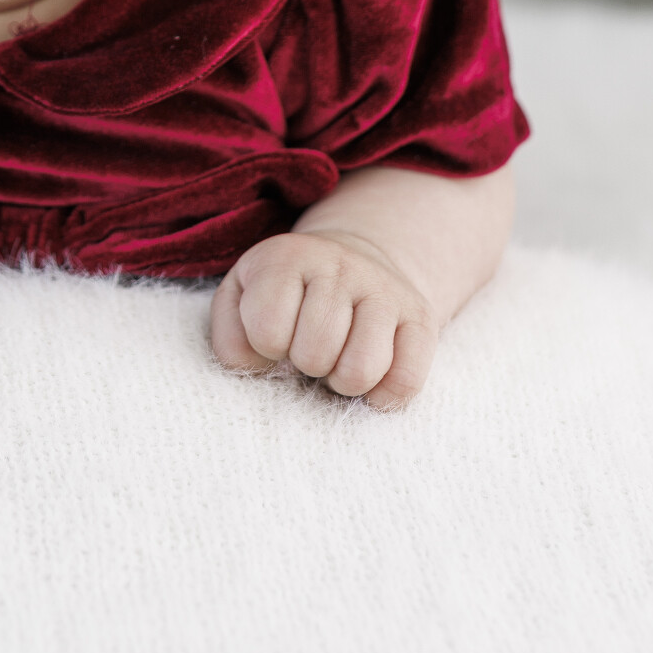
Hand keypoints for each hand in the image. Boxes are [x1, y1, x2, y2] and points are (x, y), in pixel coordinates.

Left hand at [210, 227, 436, 409]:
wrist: (355, 261)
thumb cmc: (287, 295)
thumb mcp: (242, 299)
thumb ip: (230, 335)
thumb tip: (253, 367)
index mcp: (286, 257)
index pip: (267, 328)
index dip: (267, 346)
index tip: (276, 334)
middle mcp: (339, 264)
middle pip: (314, 354)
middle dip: (306, 363)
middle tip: (310, 346)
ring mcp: (384, 289)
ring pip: (360, 371)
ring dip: (343, 380)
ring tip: (338, 357)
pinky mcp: (421, 317)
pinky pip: (406, 382)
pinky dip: (383, 395)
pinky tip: (371, 374)